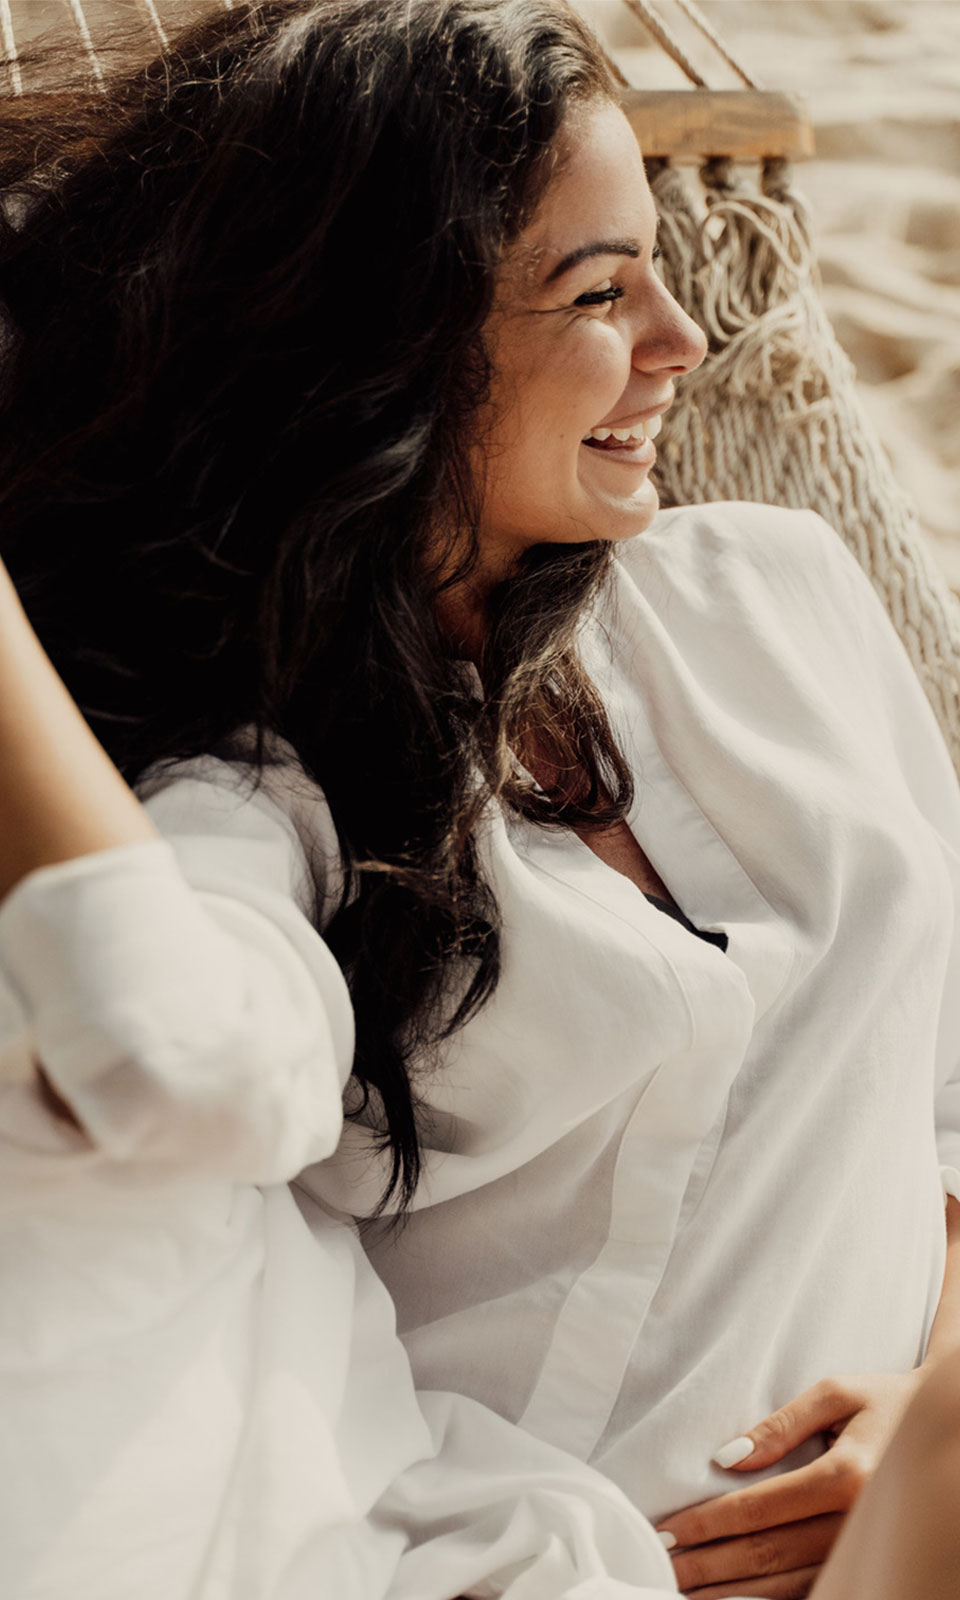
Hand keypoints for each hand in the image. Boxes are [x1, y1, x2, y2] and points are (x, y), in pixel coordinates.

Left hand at [655, 1371, 923, 1597]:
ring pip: (788, 1583)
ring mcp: (867, 1549)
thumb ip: (780, 1425)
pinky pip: (814, 1589)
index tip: (669, 1531)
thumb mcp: (836, 1393)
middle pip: (768, 1553)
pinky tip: (735, 1598)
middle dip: (709, 1563)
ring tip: (688, 1590)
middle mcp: (859, 1521)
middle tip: (664, 1567)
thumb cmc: (885, 1403)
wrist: (944, 1426)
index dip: (709, 1523)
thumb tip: (725, 1459)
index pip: (760, 1508)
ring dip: (732, 1591)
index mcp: (847, 1475)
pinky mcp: (870, 1561)